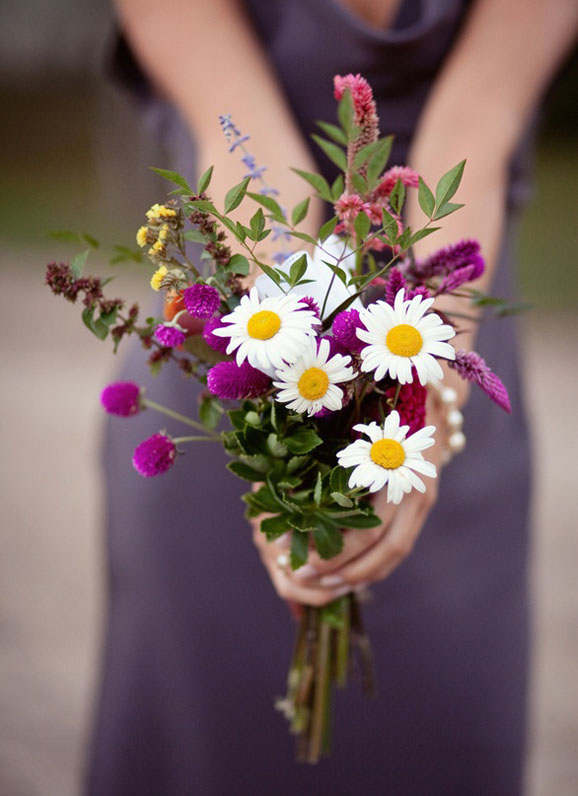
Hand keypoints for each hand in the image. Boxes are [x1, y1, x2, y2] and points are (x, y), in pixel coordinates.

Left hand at [252, 391, 454, 605]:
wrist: (426, 397)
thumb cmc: (374, 405)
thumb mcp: (346, 421)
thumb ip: (317, 450)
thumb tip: (273, 479)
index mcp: (392, 465)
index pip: (366, 526)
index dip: (333, 548)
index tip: (295, 553)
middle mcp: (412, 486)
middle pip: (382, 546)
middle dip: (342, 568)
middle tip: (302, 575)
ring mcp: (421, 498)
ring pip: (394, 552)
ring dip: (358, 574)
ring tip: (322, 584)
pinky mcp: (421, 505)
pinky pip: (400, 545)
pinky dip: (375, 565)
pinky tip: (348, 574)